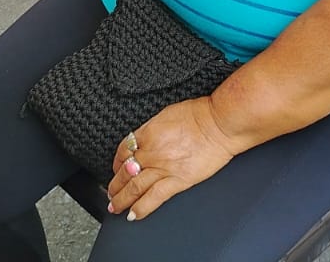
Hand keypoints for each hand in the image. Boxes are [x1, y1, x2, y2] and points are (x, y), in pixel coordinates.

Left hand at [106, 99, 238, 220]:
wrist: (218, 124)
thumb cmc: (200, 114)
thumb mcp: (167, 113)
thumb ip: (152, 128)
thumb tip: (146, 137)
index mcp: (147, 133)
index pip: (123, 150)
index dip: (117, 162)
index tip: (117, 168)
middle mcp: (151, 152)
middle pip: (125, 172)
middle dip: (115, 185)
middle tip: (110, 193)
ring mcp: (163, 168)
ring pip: (134, 187)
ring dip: (122, 199)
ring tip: (116, 207)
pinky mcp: (177, 181)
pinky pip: (154, 198)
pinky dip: (141, 208)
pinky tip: (134, 214)